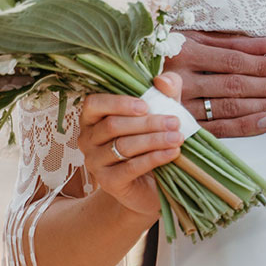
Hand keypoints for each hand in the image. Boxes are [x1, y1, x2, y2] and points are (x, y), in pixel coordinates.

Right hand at [76, 73, 185, 217]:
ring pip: (122, 146)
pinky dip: (154, 158)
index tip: (145, 105)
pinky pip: (130, 167)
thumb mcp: (161, 111)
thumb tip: (162, 81)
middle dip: (147, 123)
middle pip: (113, 126)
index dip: (117, 103)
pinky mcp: (107, 182)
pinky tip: (173, 153)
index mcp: (93, 118)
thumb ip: (165, 91)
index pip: (94, 104)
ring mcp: (94, 162)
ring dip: (154, 140)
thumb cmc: (152, 141)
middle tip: (175, 122)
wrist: (151, 184)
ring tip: (178, 137)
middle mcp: (87, 139)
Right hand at [163, 31, 265, 136]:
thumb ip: (232, 41)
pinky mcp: (180, 127)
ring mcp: (179, 107)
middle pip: (233, 85)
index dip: (260, 65)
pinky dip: (245, 126)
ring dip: (263, 107)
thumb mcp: (194, 38)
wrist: (124, 79)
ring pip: (228, 108)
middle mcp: (180, 80)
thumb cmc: (166, 51)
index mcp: (184, 52)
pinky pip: (217, 129)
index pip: (231, 61)